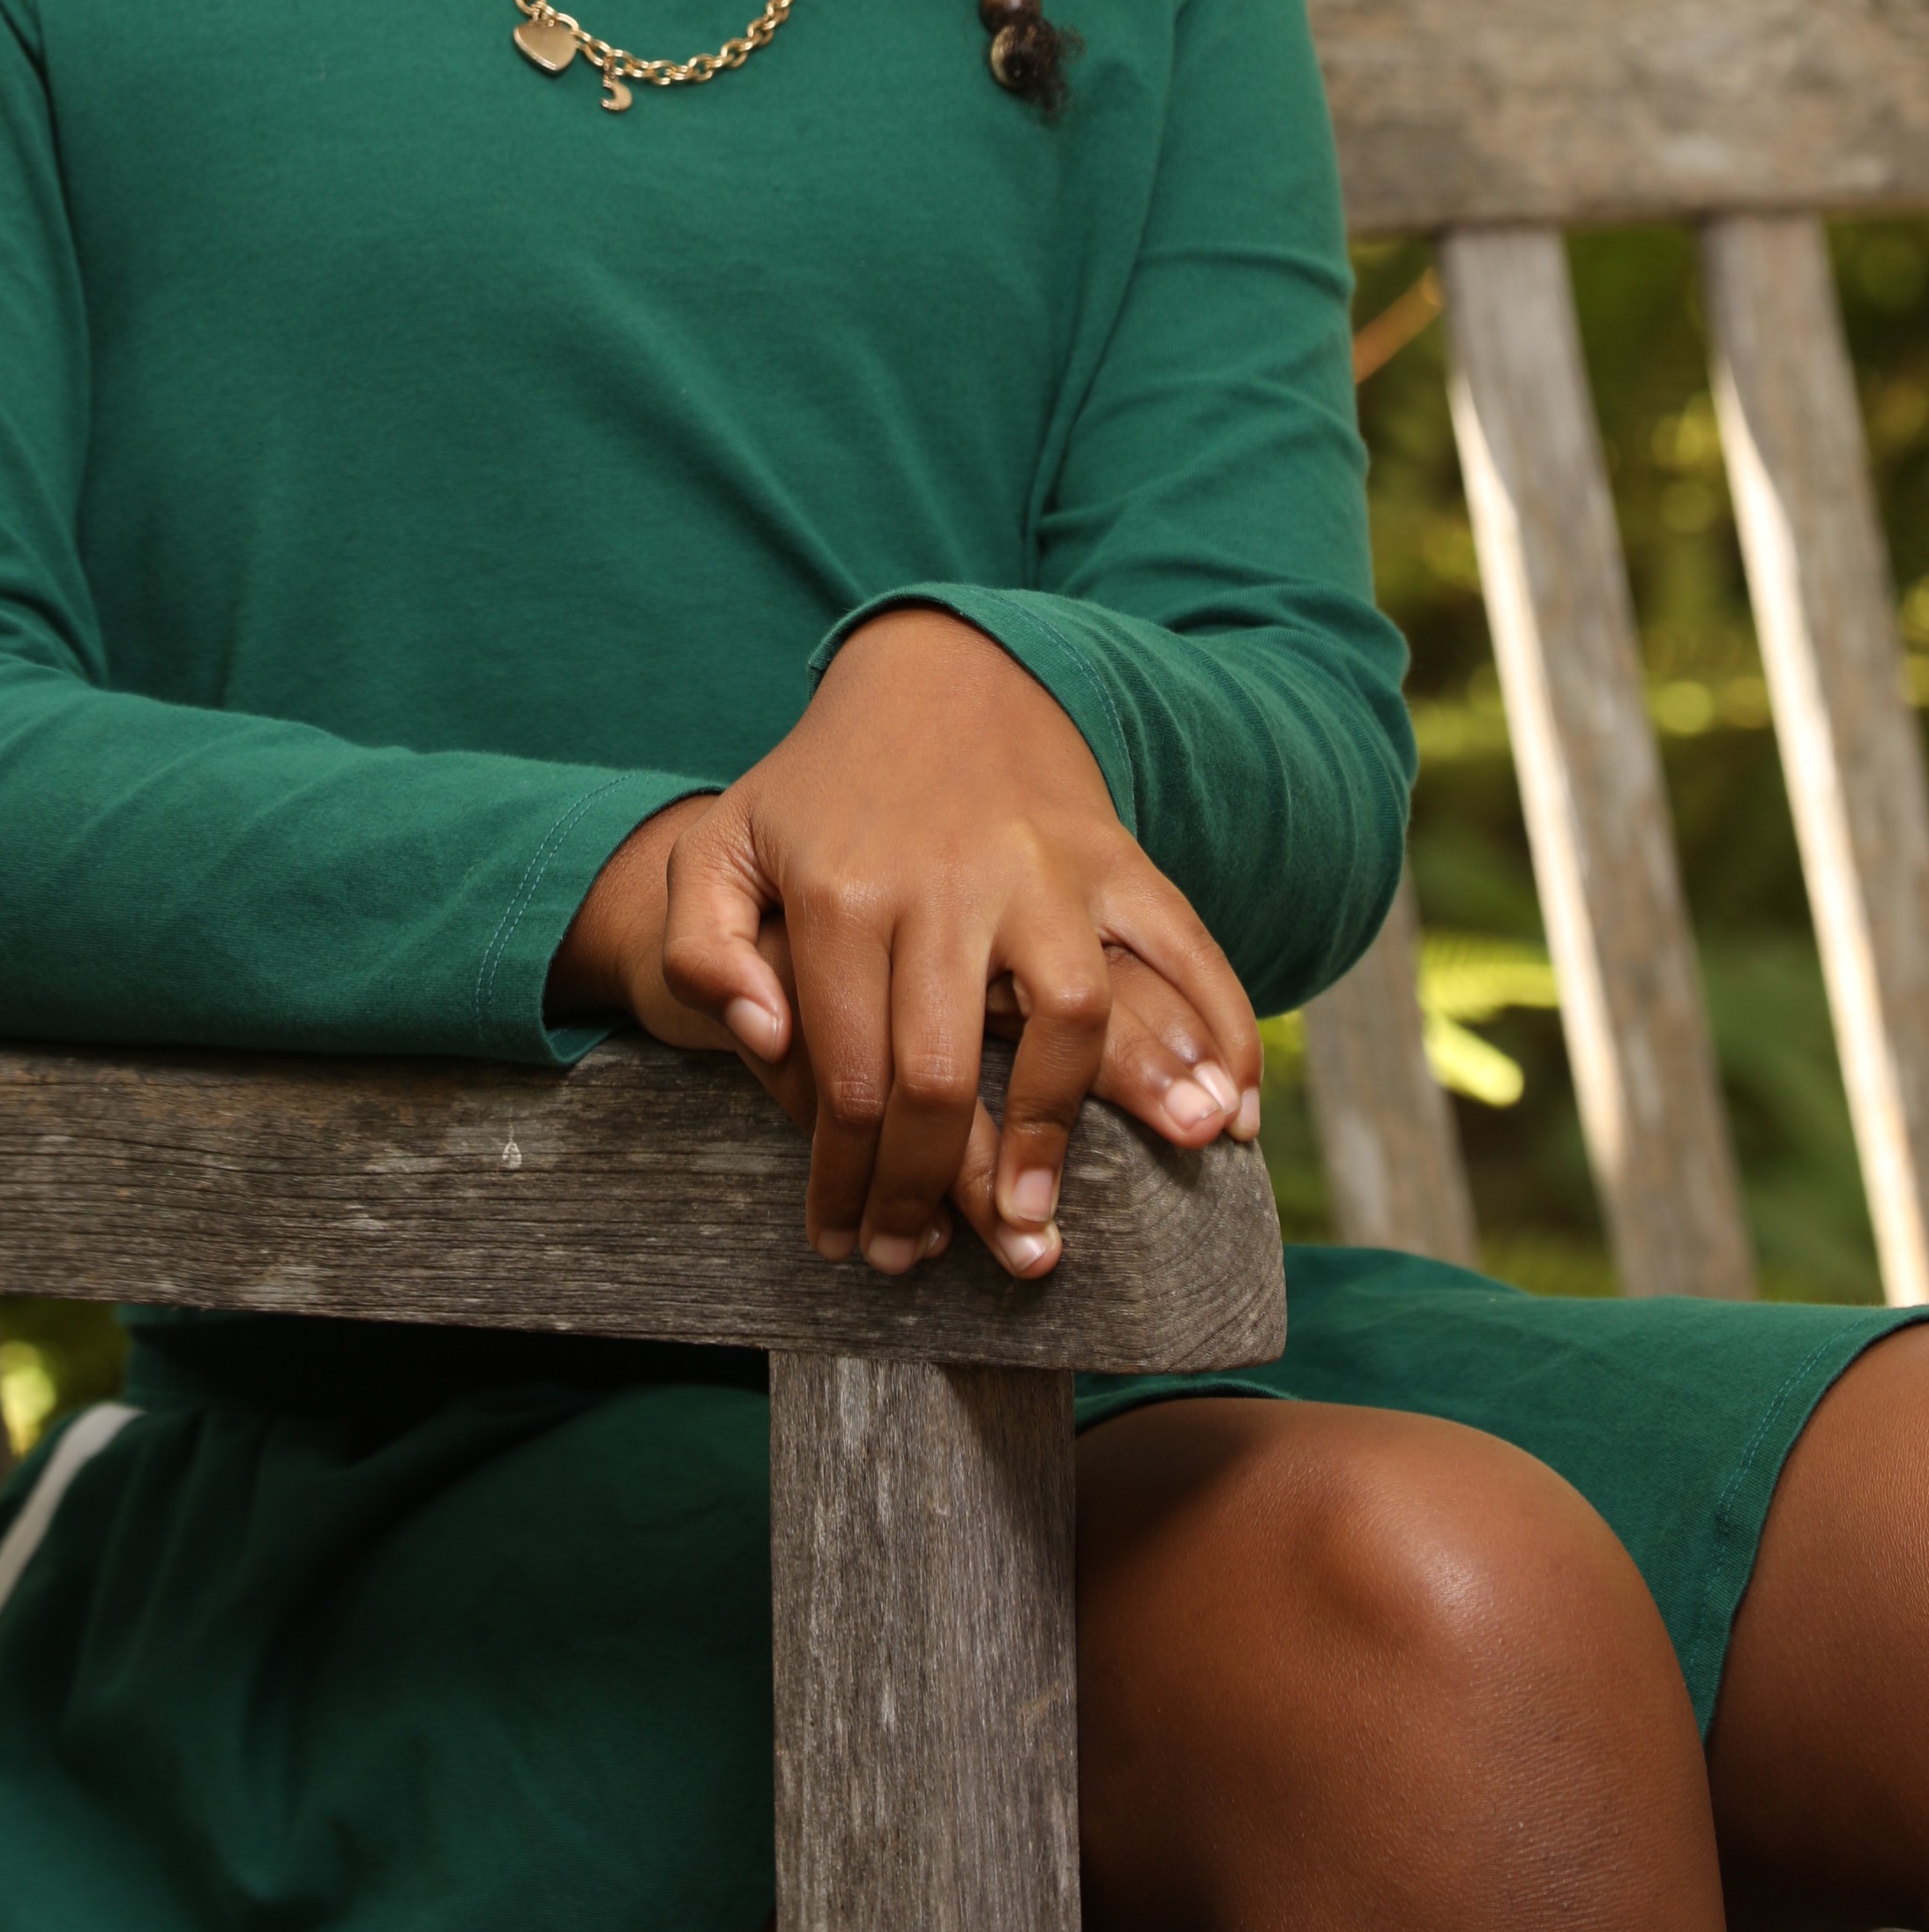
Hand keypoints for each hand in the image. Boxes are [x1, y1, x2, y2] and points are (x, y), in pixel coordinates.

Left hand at [548, 610, 1259, 1277]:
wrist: (933, 673)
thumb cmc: (819, 791)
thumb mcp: (723, 849)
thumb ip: (699, 947)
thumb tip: (759, 1034)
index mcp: (842, 894)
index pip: (844, 1077)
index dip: (844, 1180)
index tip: (847, 1243)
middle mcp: (947, 883)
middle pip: (945, 1072)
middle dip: (933, 1190)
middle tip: (922, 1258)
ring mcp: (1042, 867)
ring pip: (1072, 1016)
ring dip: (1064, 1131)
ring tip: (1043, 1222)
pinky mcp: (1114, 855)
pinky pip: (1183, 946)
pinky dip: (1221, 1030)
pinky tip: (1231, 1118)